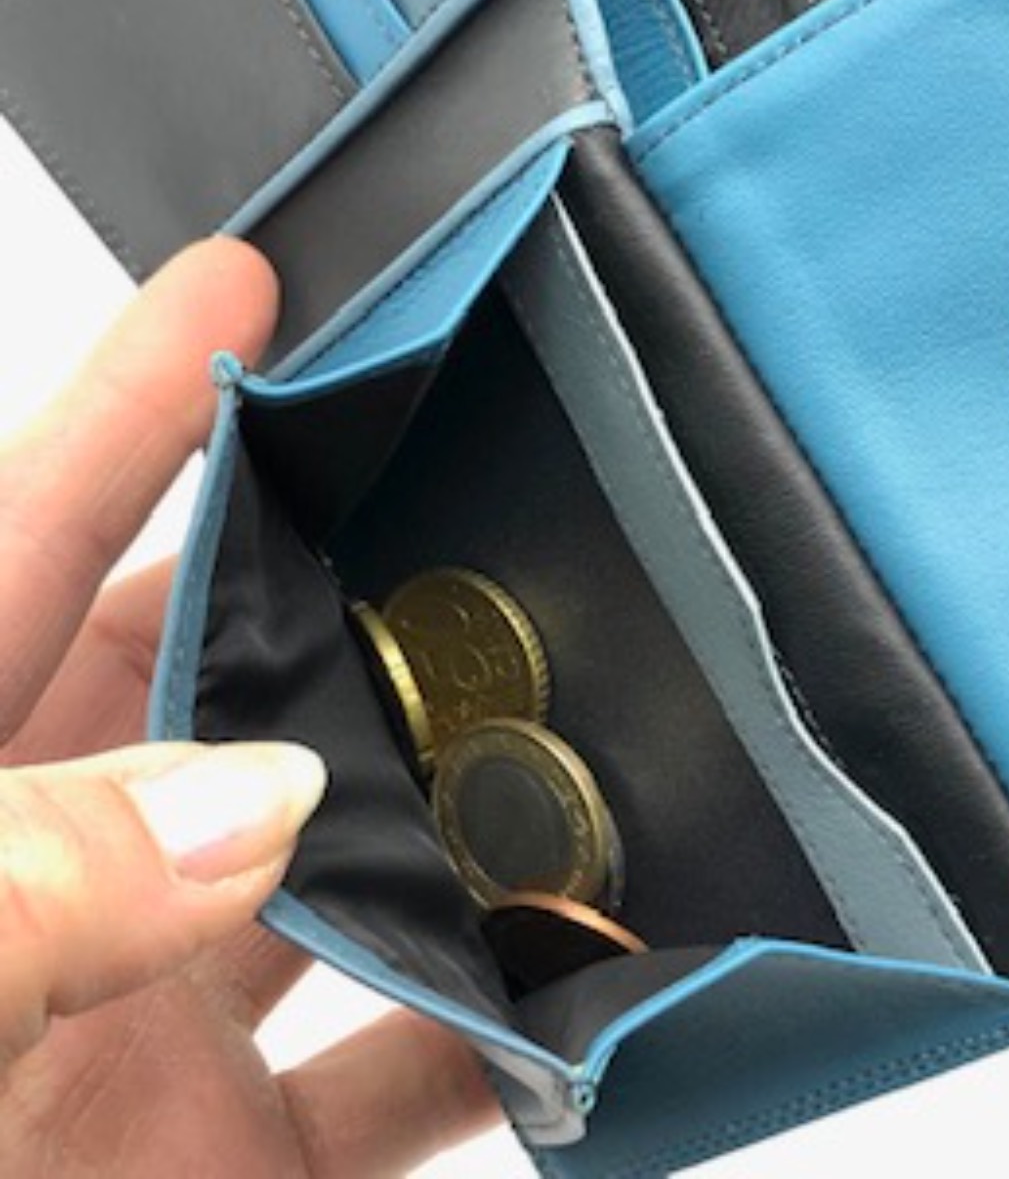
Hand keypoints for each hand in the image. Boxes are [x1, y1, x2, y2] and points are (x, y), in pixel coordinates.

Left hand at [0, 241, 497, 1175]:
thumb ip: (17, 900)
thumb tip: (246, 805)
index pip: (31, 543)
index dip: (140, 402)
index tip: (247, 285)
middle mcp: (56, 895)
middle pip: (219, 685)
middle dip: (334, 594)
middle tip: (456, 508)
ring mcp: (161, 1029)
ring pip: (345, 877)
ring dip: (451, 823)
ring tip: (565, 742)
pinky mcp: (251, 1163)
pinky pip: (418, 1068)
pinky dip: (507, 1029)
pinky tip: (584, 983)